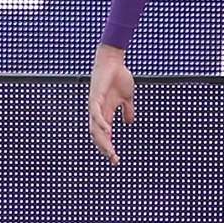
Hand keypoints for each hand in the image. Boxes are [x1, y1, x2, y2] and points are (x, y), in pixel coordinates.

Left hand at [88, 44, 135, 164]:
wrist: (114, 62)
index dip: (109, 147)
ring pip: (95, 128)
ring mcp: (95, 106)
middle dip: (106, 149)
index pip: (105, 135)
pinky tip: (107, 131)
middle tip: (114, 160)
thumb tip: (129, 123)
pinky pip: (95, 114)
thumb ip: (127, 111)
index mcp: (105, 113)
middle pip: (98, 136)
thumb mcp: (127, 98)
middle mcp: (97, 112)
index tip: (116, 160)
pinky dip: (100, 123)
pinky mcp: (95, 97)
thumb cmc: (119, 77)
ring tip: (110, 151)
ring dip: (102, 141)